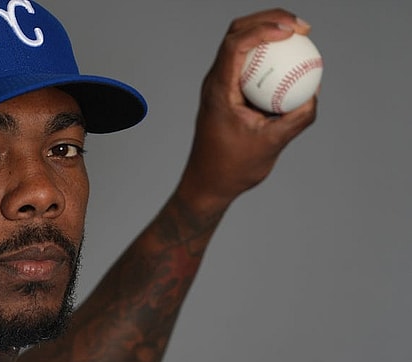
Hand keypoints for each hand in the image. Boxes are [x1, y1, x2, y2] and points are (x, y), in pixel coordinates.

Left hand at [177, 9, 317, 214]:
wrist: (209, 182)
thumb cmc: (233, 167)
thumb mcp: (271, 144)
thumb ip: (295, 120)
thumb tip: (313, 94)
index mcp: (218, 89)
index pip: (236, 45)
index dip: (263, 28)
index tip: (292, 32)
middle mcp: (215, 81)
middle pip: (237, 32)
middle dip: (269, 19)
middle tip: (302, 26)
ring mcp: (219, 84)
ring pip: (240, 43)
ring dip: (267, 31)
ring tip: (299, 33)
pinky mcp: (227, 91)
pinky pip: (248, 63)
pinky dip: (267, 54)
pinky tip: (292, 60)